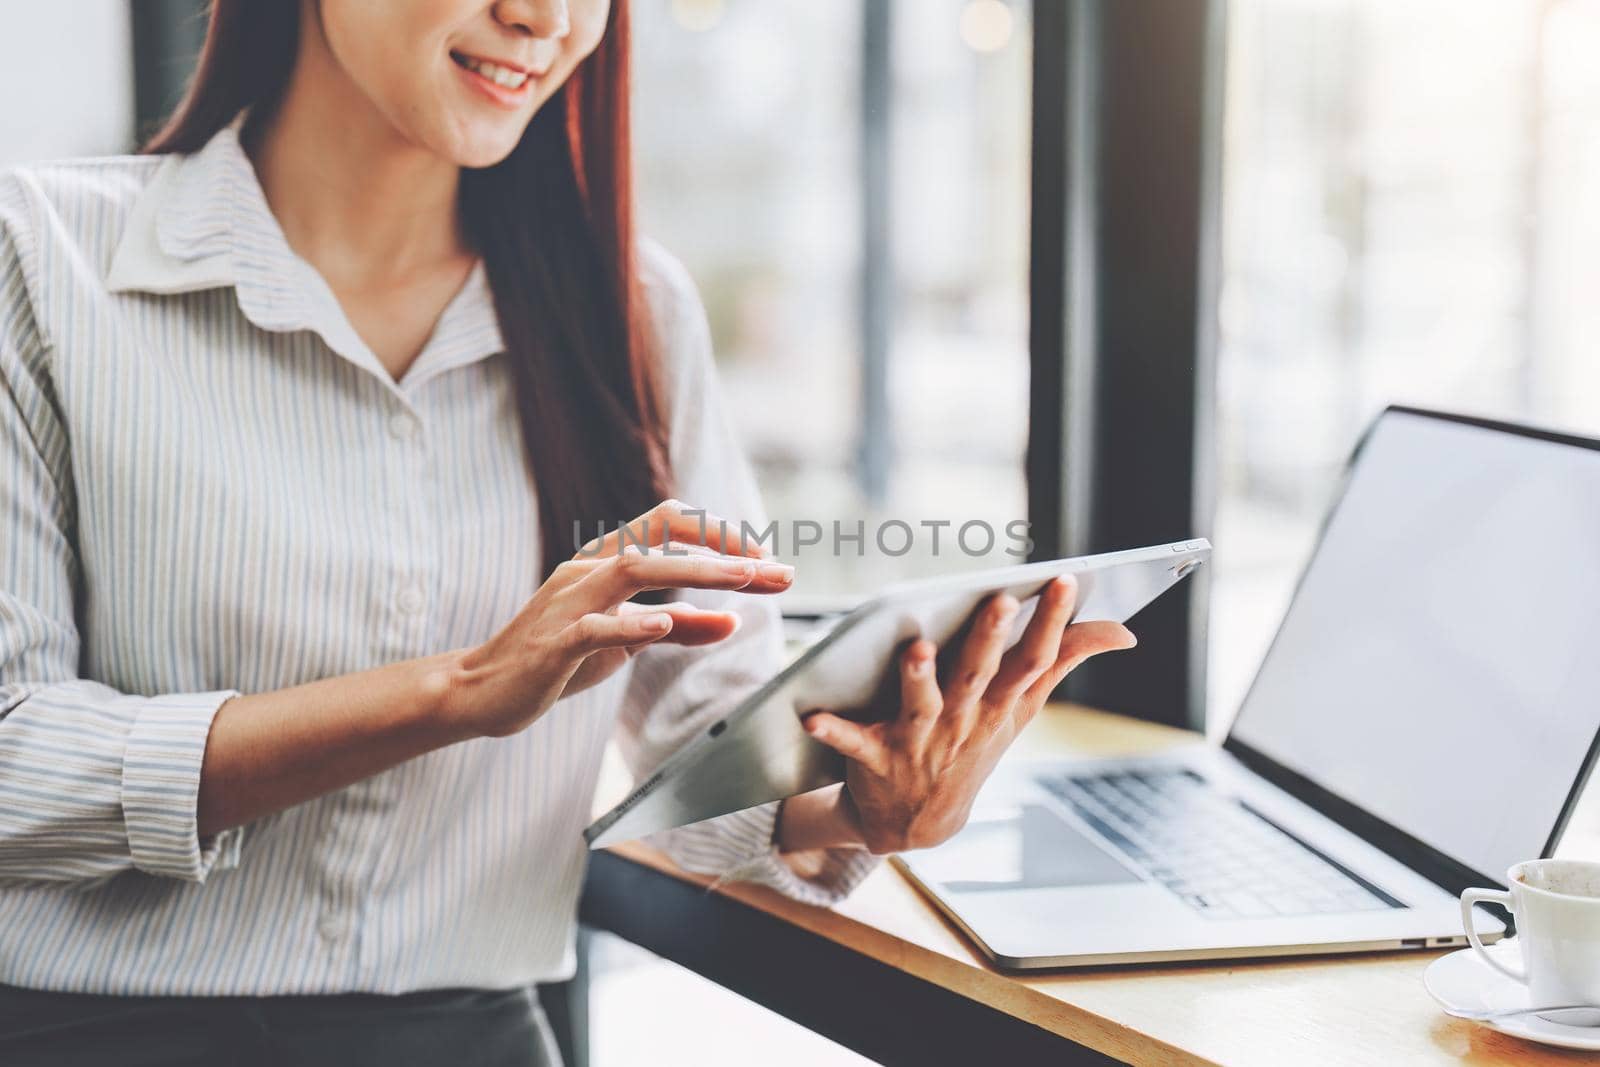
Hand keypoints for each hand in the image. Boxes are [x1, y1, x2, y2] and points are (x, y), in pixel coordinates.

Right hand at [445, 500, 791, 738]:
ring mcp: (567, 602)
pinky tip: (664, 624)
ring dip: (694, 572)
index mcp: (605, 561)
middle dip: (723, 546)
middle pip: (659, 533)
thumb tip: (732, 620)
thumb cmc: (556, 659)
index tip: (768, 560)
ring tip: (743, 581)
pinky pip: (593, 627)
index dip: (720, 533)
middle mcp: (587, 569)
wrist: (482, 691)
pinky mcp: (552, 643)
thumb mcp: (624, 640)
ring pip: (633, 568)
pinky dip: (630, 624)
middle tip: (777, 570)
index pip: (668, 522)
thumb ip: (678, 627)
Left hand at [802, 575, 1134, 853]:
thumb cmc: (970, 746)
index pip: (1032, 660)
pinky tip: (811, 716)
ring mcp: (920, 742)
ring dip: (918, 680)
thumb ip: (1065, 662)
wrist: (915, 824)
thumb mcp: (1020, 710)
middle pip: (978, 675)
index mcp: (1000, 705)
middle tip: (1000, 600)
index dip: (1051, 622)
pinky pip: (853, 743)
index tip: (1064, 580)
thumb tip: (1123, 630)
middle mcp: (964, 721)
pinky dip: (833, 731)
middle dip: (988, 639)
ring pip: (922, 706)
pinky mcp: (875, 758)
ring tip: (916, 648)